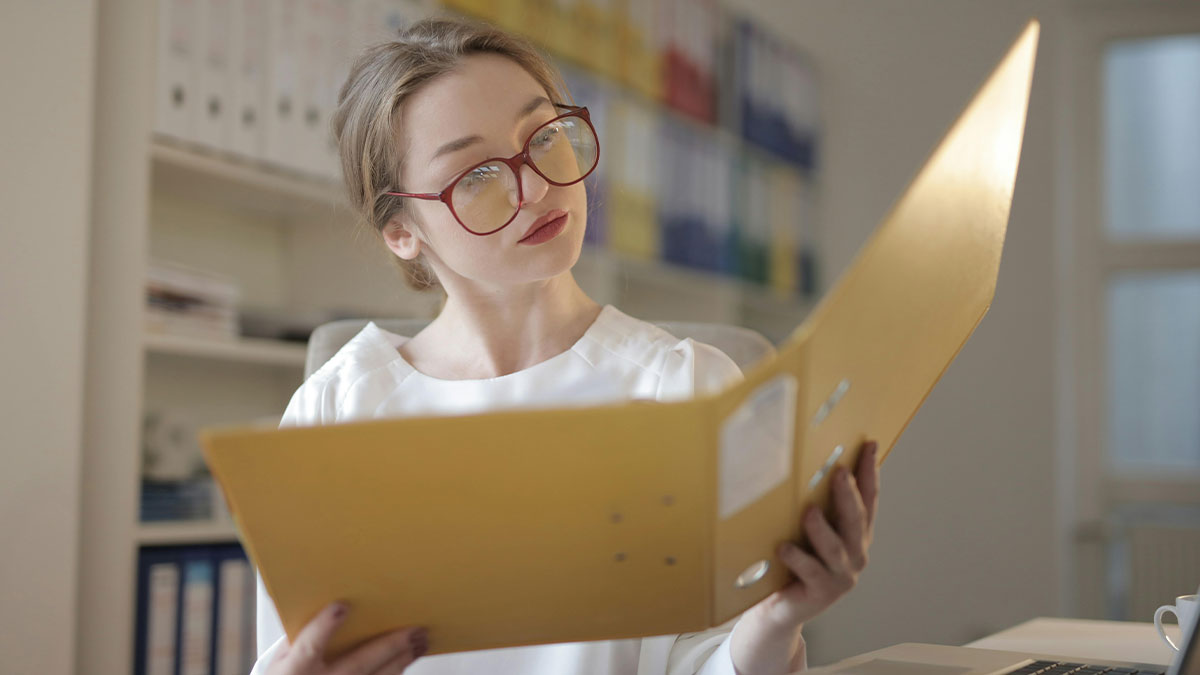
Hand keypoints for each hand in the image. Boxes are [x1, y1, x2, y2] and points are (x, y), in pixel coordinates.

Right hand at [267, 602, 427, 674]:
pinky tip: (409, 658)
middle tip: (413, 628)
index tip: (341, 606)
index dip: (325, 627)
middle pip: (358, 665)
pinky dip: (396, 671)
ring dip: (402, 659)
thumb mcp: (279, 661)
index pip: (309, 647)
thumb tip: (321, 601)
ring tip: (421, 640)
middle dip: (389, 645)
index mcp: (296, 670)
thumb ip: (298, 636)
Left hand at [758, 439, 880, 629]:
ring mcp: (840, 576)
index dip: (870, 473)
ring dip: (822, 528)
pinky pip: (810, 572)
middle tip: (840, 472)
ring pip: (835, 548)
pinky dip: (797, 558)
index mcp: (856, 535)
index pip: (868, 499)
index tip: (869, 445)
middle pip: (856, 520)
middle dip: (849, 495)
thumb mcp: (809, 530)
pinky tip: (784, 547)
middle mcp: (854, 555)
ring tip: (809, 511)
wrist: (782, 606)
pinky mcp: (821, 593)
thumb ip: (817, 504)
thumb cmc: (795, 562)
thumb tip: (806, 463)